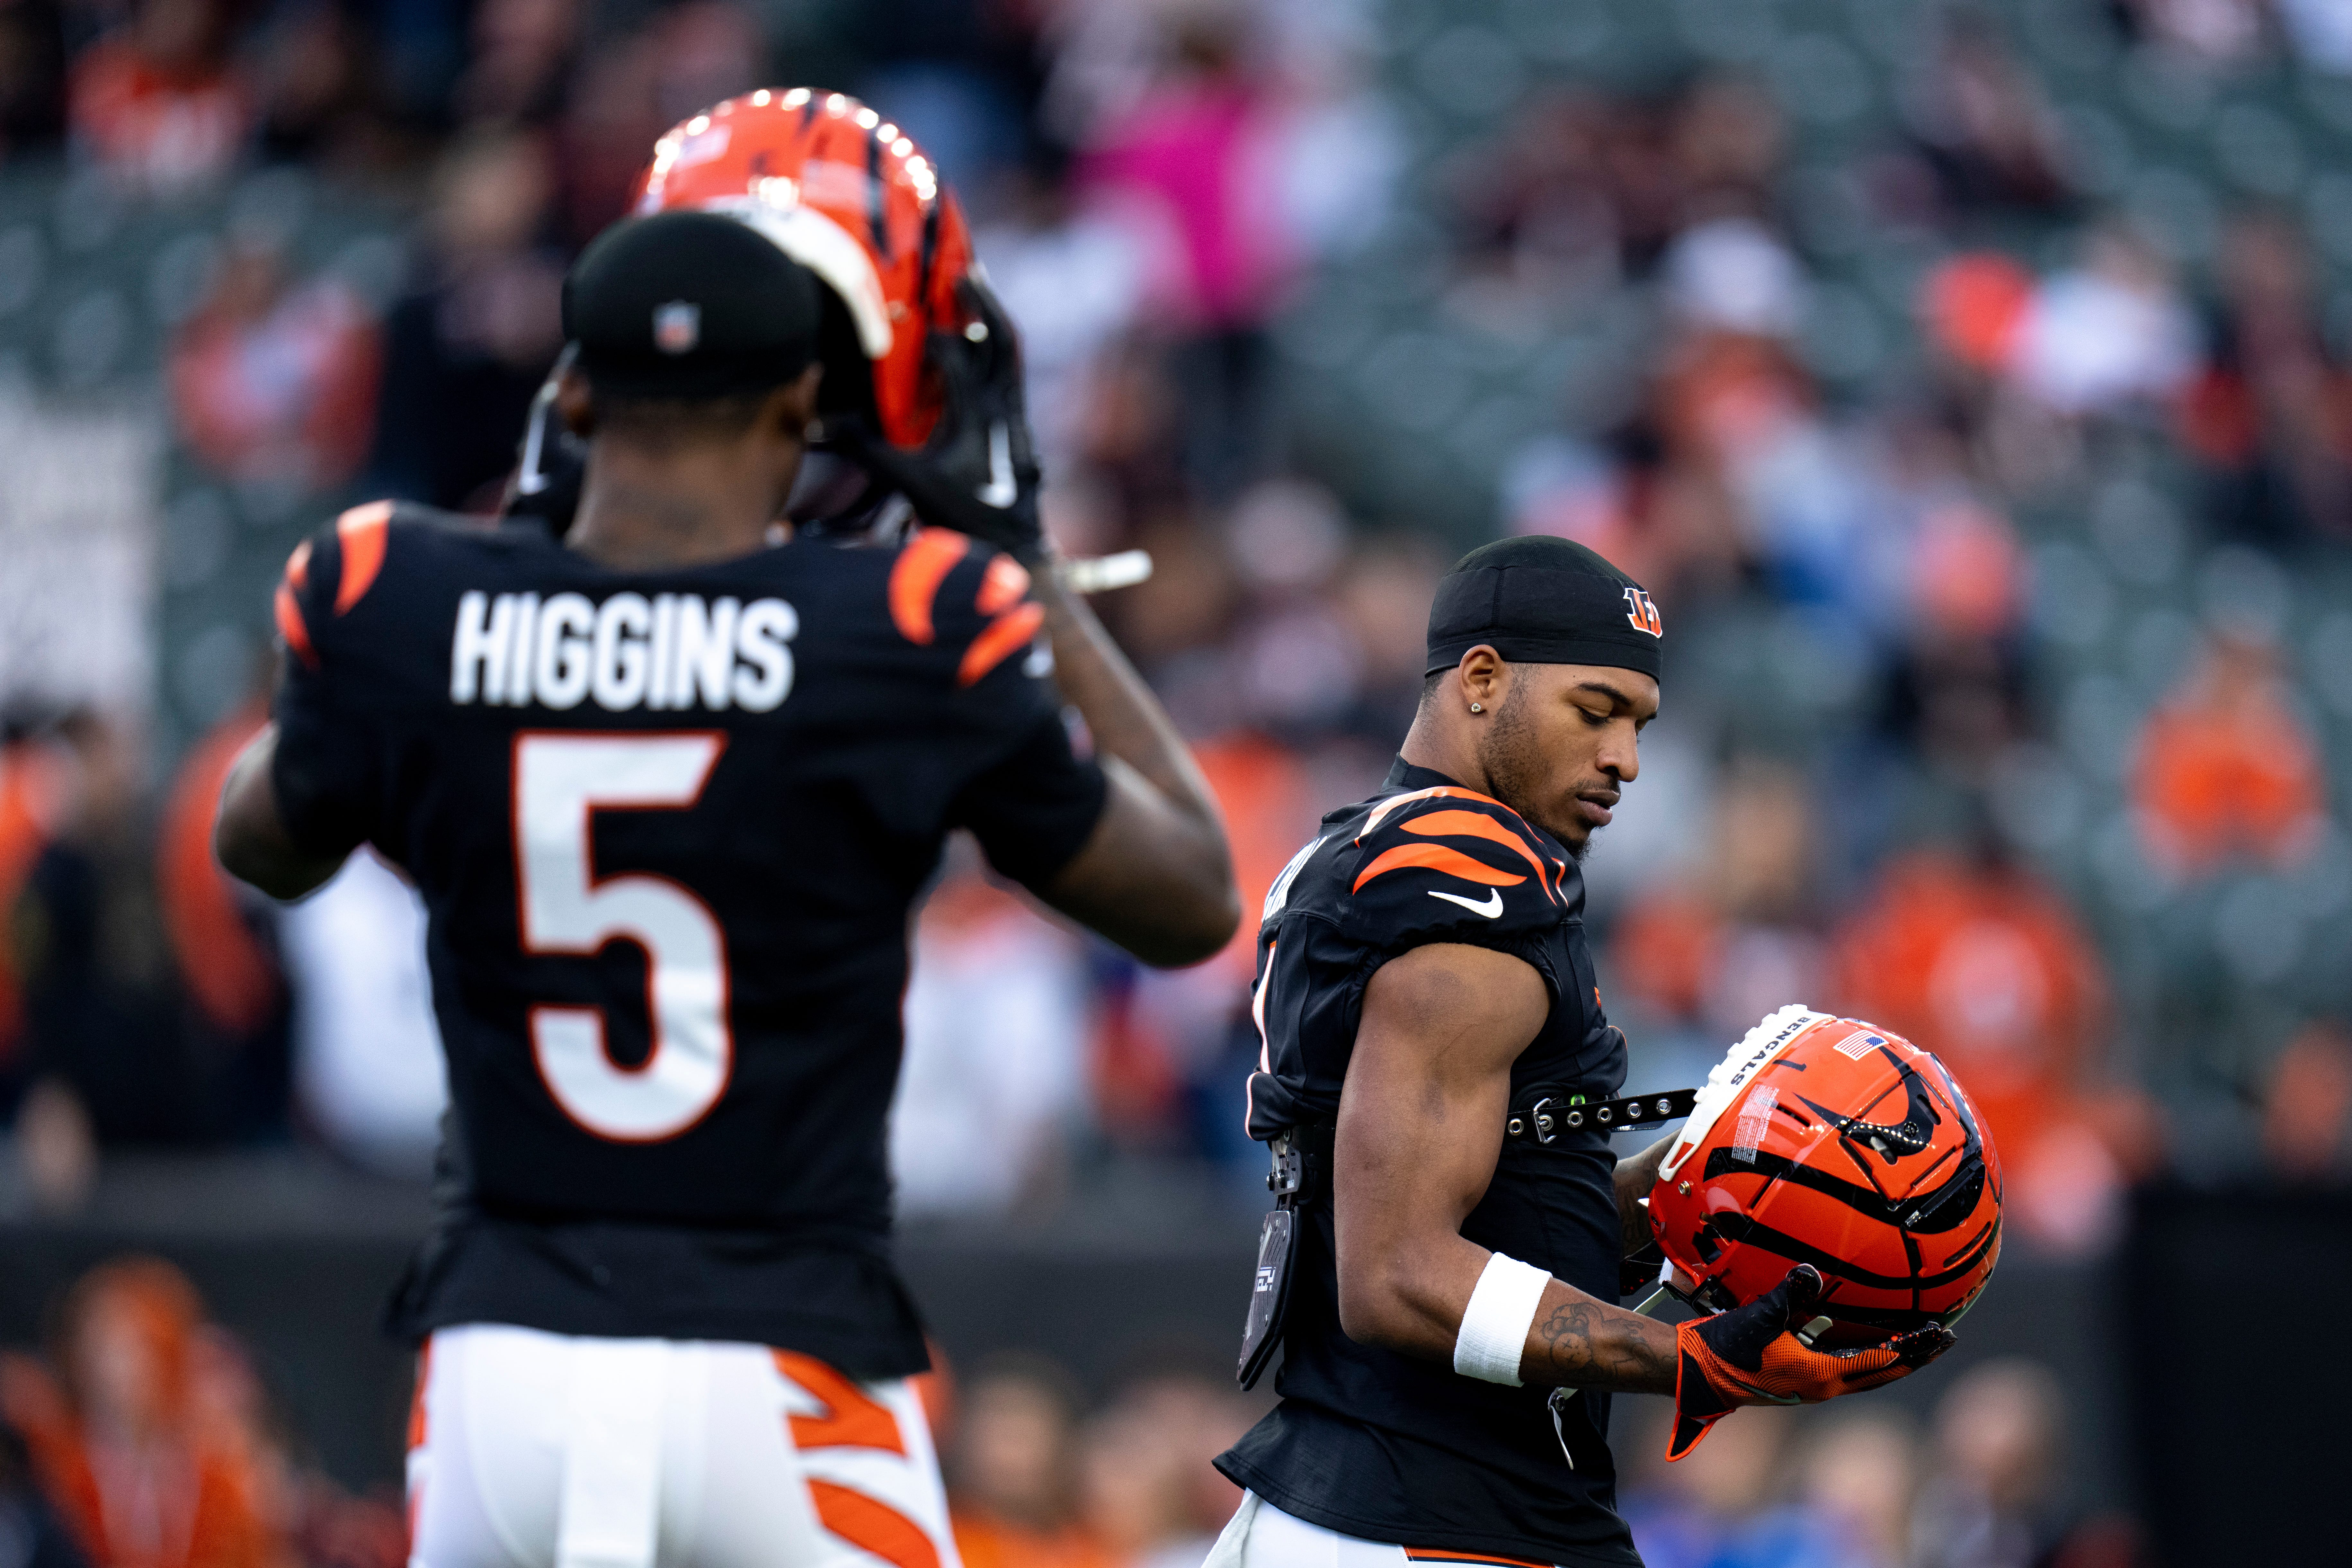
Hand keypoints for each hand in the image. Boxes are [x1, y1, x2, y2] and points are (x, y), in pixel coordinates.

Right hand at [829, 272, 1046, 563]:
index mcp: (974, 417)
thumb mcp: (908, 483)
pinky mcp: (1024, 428)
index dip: (933, 335)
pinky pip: (1013, 376)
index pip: (955, 358)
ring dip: (995, 318)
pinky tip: (985, 342)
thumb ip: (867, 450)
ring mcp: (1018, 418)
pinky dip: (999, 351)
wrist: (1016, 552)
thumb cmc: (961, 520)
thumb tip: (821, 423)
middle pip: (1000, 339)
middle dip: (982, 301)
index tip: (911, 318)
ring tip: (977, 287)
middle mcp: (1003, 410)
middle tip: (963, 268)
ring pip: (1012, 355)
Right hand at [1667, 1265, 1951, 1459]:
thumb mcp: (1759, 1318)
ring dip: (1895, 1360)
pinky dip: (1870, 1359)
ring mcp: (1814, 1388)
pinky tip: (1871, 1346)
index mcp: (1822, 1375)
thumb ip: (1788, 1294)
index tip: (1940, 1333)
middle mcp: (1825, 1387)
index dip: (1912, 1347)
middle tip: (1944, 1340)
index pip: (1880, 1361)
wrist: (1698, 1373)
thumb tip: (1810, 1272)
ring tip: (1918, 1345)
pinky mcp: (1802, 1382)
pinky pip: (1850, 1371)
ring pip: (1868, 1375)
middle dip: (1915, 1356)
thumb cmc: (1728, 1347)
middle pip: (1883, 1373)